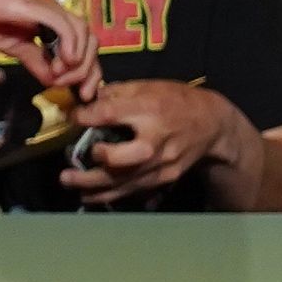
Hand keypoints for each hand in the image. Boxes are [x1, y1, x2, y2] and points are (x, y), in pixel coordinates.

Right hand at [0, 0, 98, 92]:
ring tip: (60, 75)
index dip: (87, 71)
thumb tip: (50, 79)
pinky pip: (65, 26)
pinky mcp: (37, 6)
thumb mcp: (11, 46)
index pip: (82, 47)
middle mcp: (54, 13)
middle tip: (76, 91)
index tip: (81, 94)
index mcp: (49, 22)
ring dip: (78, 61)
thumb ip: (34, 60)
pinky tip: (62, 61)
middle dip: (89, 71)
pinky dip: (70, 45)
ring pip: (83, 34)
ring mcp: (48, 8)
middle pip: (90, 41)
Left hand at [59, 79, 250, 204]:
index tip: (72, 118)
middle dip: (96, 161)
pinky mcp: (164, 178)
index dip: (86, 117)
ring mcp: (162, 163)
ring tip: (68, 182)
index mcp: (151, 110)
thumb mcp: (150, 86)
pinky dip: (110, 195)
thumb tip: (86, 101)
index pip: (111, 114)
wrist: (213, 126)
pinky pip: (133, 189)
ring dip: (93, 185)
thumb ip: (117, 93)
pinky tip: (89, 195)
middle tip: (72, 159)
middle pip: (124, 158)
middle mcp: (157, 140)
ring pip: (125, 181)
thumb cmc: (177, 102)